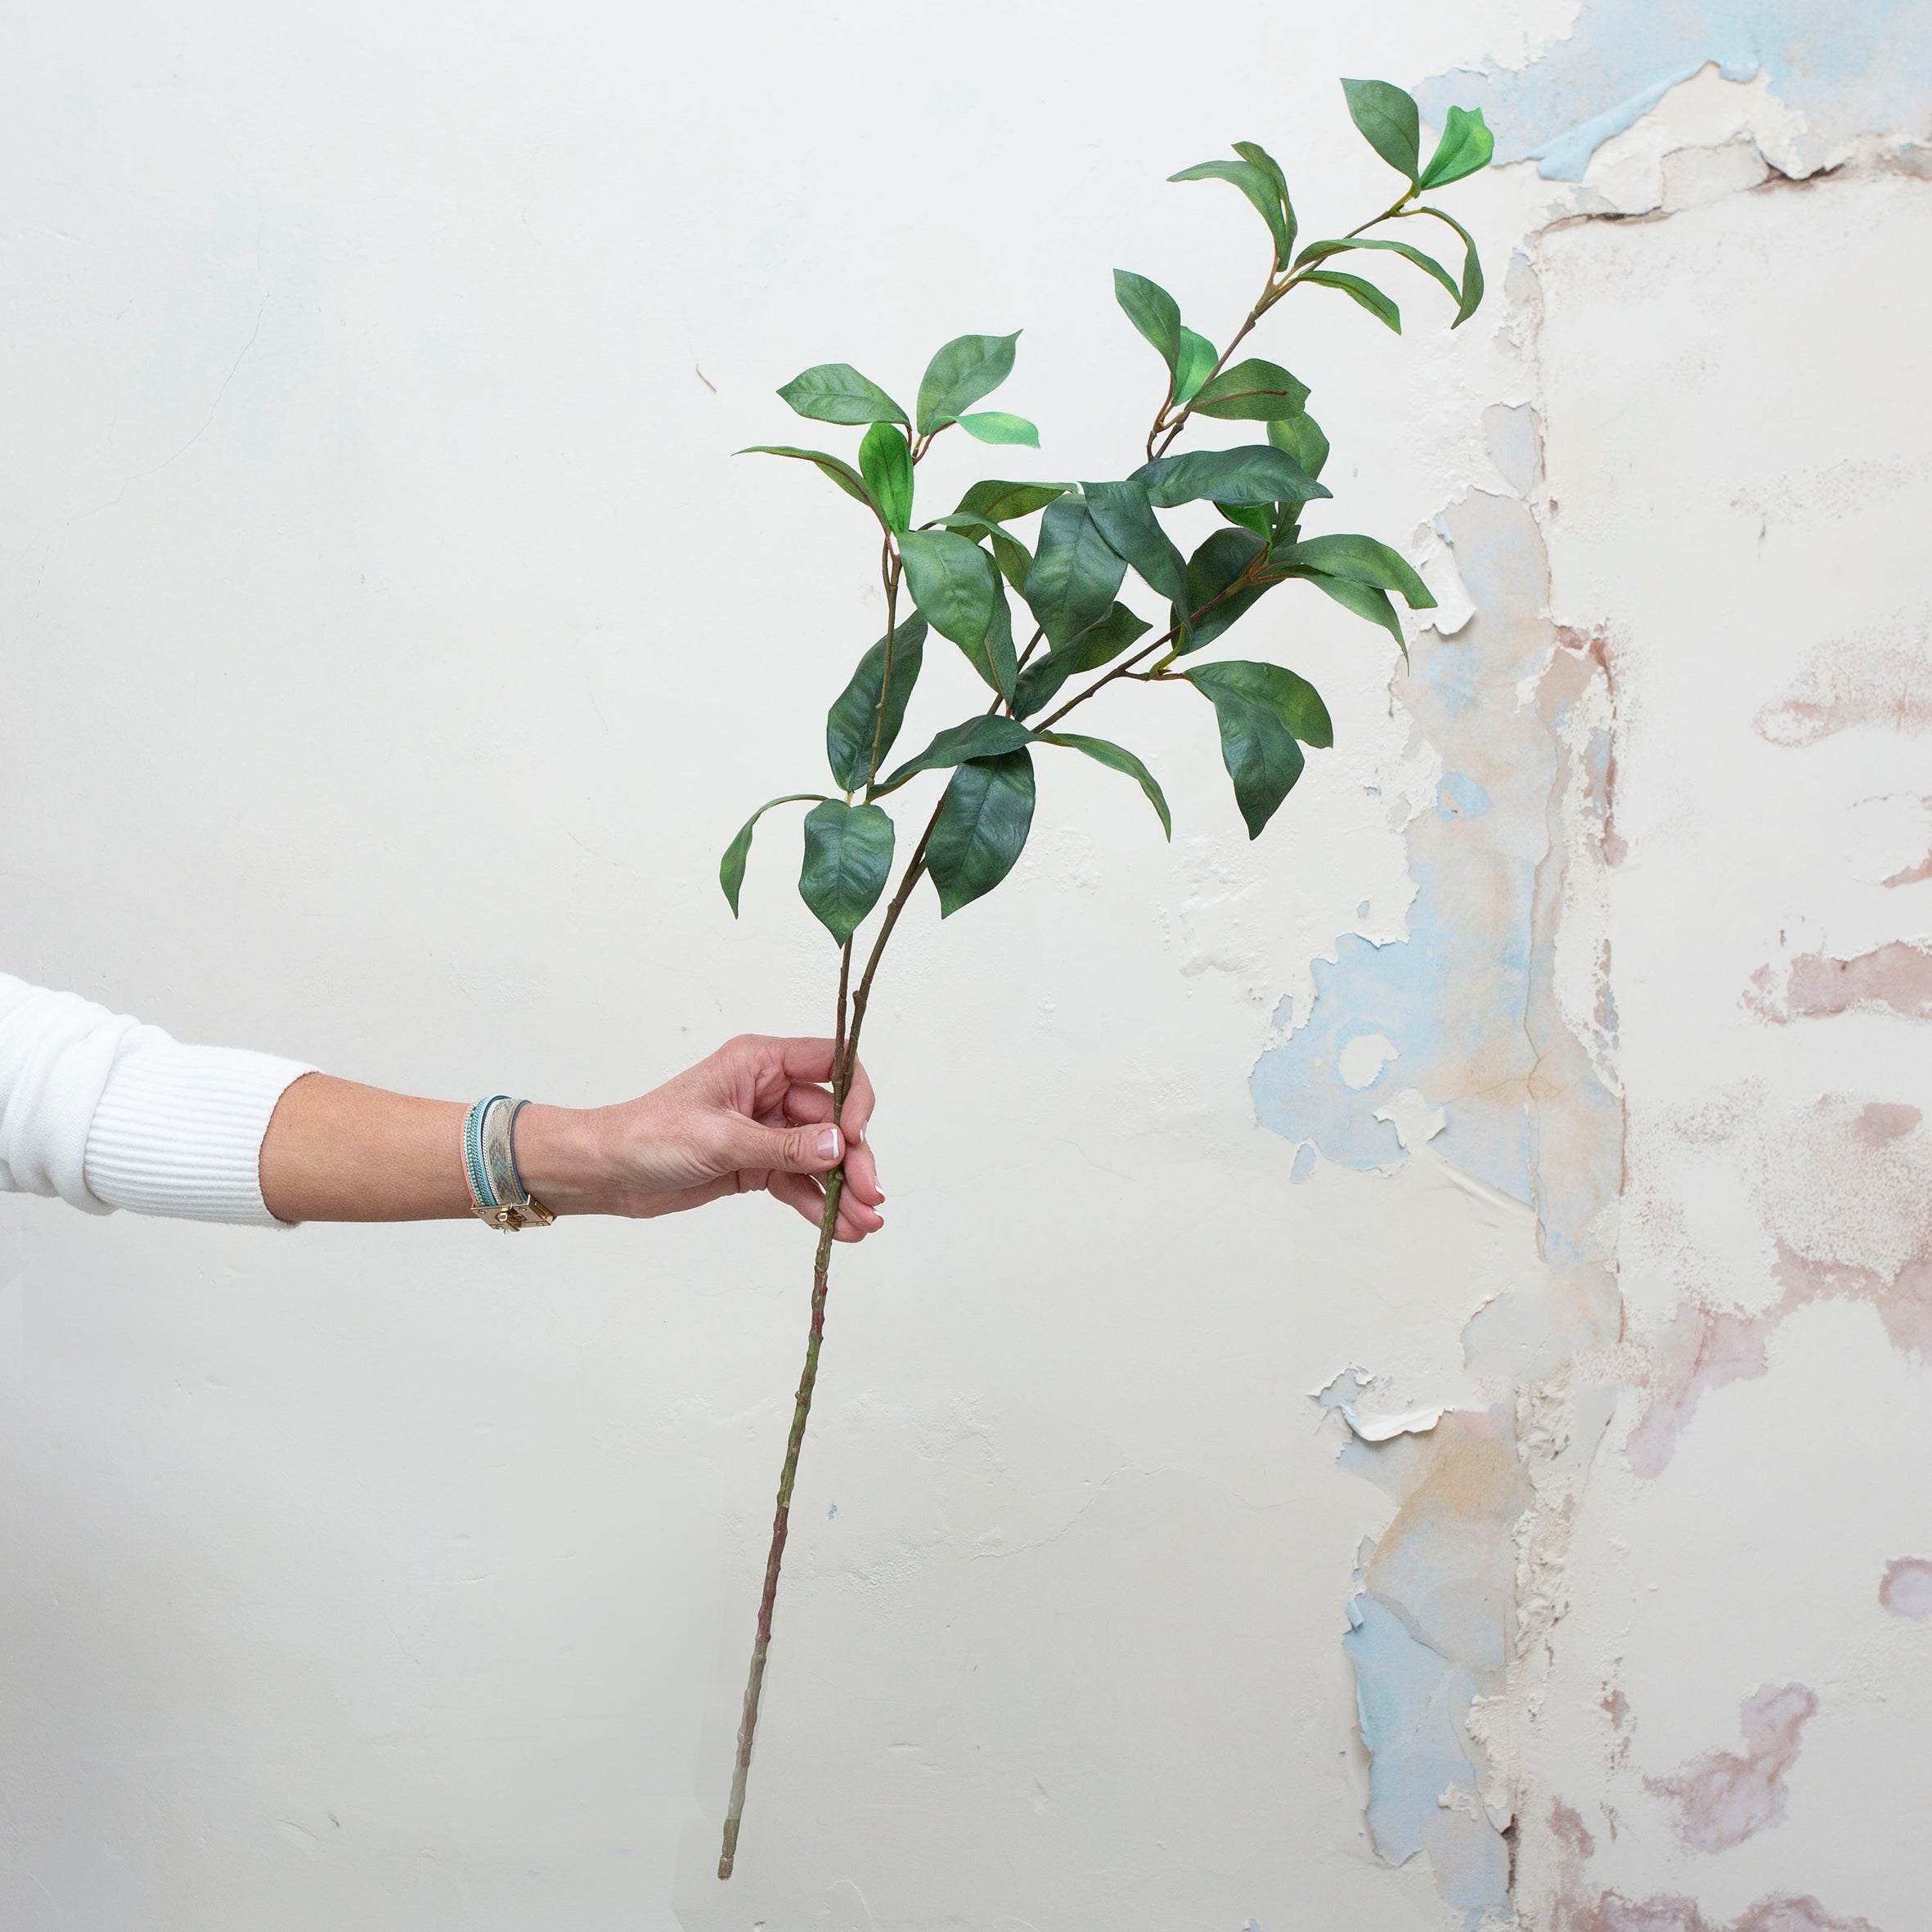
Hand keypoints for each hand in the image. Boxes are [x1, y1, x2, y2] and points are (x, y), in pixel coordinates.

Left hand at [518, 1036, 883, 1241]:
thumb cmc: (650, 1136)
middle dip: (854, 1159)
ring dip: (842, 1190)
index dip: (854, 1096)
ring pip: (819, 1157)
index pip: (830, 1061)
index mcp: (759, 1062)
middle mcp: (769, 1091)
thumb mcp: (721, 1139)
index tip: (856, 1136)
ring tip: (864, 1225)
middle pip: (832, 1119)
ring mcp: (765, 1130)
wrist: (608, 1171)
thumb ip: (784, 1146)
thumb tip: (840, 1146)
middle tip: (870, 1198)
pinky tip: (840, 1230)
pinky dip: (818, 1204)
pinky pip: (798, 1182)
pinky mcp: (756, 1164)